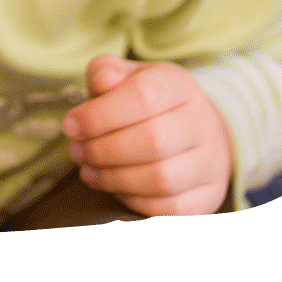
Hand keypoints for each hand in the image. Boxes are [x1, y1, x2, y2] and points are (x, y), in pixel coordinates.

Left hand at [61, 54, 233, 217]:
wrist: (197, 128)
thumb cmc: (149, 100)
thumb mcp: (126, 76)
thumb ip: (106, 72)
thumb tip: (101, 83)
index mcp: (178, 84)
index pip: (142, 96)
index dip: (100, 115)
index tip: (70, 126)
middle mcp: (202, 122)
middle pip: (152, 140)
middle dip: (103, 150)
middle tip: (76, 151)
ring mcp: (211, 162)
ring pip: (162, 178)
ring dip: (115, 178)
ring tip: (88, 170)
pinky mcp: (209, 196)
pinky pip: (171, 209)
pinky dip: (135, 201)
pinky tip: (115, 187)